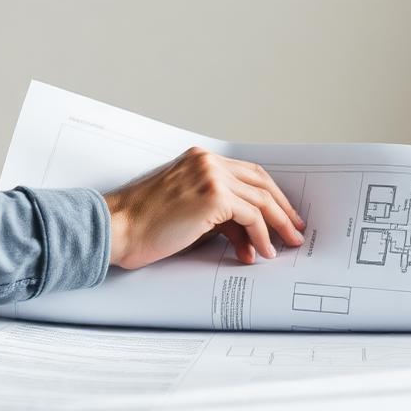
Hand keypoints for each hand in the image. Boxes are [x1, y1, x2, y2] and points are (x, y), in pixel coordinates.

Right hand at [103, 147, 304, 269]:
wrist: (116, 229)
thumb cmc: (143, 226)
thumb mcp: (187, 212)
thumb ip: (219, 215)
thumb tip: (249, 236)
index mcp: (200, 159)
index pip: (248, 173)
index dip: (270, 195)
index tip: (283, 215)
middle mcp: (208, 162)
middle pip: (260, 182)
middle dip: (282, 208)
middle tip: (295, 229)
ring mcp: (211, 176)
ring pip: (260, 199)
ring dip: (276, 226)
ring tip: (285, 246)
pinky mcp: (213, 196)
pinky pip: (251, 216)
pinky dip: (261, 235)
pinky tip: (261, 251)